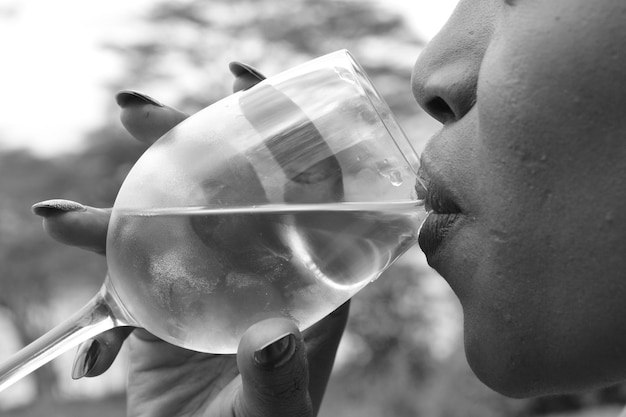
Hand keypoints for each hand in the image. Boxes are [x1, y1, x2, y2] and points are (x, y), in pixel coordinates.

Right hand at [32, 63, 348, 416]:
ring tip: (70, 202)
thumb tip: (270, 331)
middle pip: (230, 189)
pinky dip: (98, 273)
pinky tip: (74, 280)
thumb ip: (276, 378)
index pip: (308, 194)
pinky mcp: (164, 304)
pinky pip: (128, 272)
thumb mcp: (271, 415)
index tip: (245, 88)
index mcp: (307, 281)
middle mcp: (260, 268)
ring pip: (172, 219)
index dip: (284, 137)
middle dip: (188, 142)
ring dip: (123, 201)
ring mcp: (209, 281)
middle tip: (137, 112)